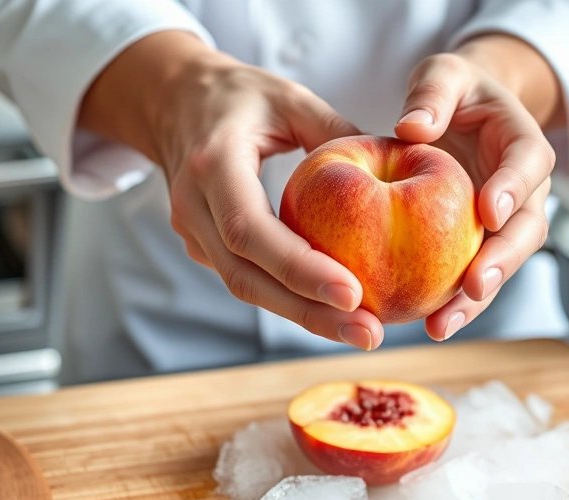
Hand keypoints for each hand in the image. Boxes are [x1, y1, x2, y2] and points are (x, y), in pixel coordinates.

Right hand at [80, 31, 383, 349]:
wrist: (173, 100)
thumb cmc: (239, 96)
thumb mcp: (290, 97)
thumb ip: (336, 129)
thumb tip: (395, 165)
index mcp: (212, 163)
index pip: (250, 229)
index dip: (298, 268)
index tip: (353, 294)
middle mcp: (193, 206)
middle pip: (247, 277)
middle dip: (309, 312)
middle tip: (369, 334)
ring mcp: (192, 232)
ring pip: (246, 288)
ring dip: (304, 316)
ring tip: (362, 332)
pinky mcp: (203, 247)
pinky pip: (249, 280)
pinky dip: (291, 299)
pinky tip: (336, 312)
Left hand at [394, 36, 561, 340]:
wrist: (465, 114)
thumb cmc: (454, 91)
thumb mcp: (443, 75)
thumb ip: (432, 94)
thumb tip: (411, 128)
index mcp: (522, 142)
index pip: (528, 164)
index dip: (512, 188)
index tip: (490, 211)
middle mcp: (523, 190)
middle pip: (525, 230)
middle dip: (503, 261)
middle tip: (474, 285)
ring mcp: (506, 223)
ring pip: (503, 265)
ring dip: (477, 299)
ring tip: (442, 325)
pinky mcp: (482, 245)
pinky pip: (474, 277)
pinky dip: (455, 303)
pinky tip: (427, 324)